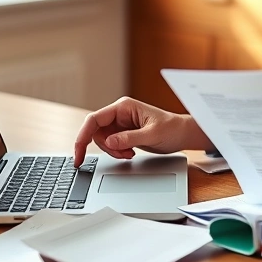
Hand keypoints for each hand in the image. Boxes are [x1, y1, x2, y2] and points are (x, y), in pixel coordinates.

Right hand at [73, 97, 213, 167]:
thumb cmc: (172, 129)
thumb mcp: (153, 134)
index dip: (82, 136)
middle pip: (95, 132)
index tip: (78, 153)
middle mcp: (119, 113)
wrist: (183, 134)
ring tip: (130, 154)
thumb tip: (109, 142)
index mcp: (124, 107)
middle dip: (105, 147)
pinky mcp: (123, 133)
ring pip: (102, 140)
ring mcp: (120, 123)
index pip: (94, 119)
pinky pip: (110, 144)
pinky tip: (131, 153)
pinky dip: (117, 152)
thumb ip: (130, 138)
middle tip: (122, 155)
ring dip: (112, 151)